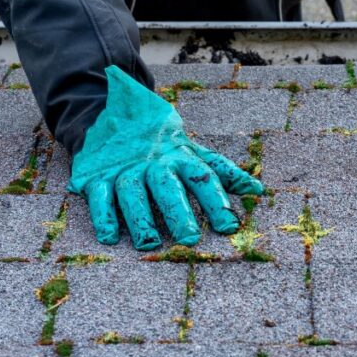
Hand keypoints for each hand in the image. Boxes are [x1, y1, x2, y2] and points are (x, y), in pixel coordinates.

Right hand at [67, 65, 264, 249]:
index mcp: (181, 156)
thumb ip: (222, 172)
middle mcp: (154, 163)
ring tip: (151, 244)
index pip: (203, 178)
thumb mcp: (192, 151)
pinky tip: (110, 236)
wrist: (112, 112)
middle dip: (179, 211)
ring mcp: (125, 169)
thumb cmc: (162, 142)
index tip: (230, 226)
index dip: (217, 201)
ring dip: (141, 218)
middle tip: (190, 237)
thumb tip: (259, 189)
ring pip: (133, 193)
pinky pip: (99, 196)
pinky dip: (103, 215)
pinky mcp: (97, 176)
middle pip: (168, 187)